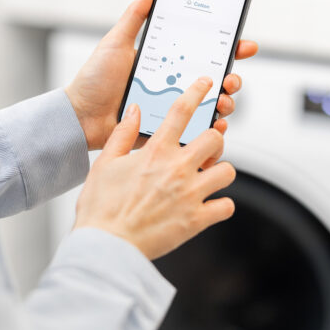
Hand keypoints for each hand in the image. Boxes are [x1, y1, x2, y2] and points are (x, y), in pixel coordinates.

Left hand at [65, 0, 258, 149]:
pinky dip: (212, 127)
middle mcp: (173, 83)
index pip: (204, 51)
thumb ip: (135, 16)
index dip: (229, 47)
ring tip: (224, 100)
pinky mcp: (168, 129)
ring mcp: (172, 107)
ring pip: (212, 104)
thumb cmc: (95, 80)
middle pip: (215, 78)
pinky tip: (215, 123)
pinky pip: (197, 130)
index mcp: (165, 61)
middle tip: (231, 77)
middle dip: (233, 76)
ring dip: (227, 101)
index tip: (244, 44)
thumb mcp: (116, 43)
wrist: (81, 117)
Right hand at [74, 77, 236, 259]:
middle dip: (215, 139)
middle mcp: (177, 168)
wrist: (105, 245)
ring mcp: (190, 194)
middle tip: (206, 148)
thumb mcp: (105, 163)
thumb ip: (123, 133)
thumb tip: (136, 109)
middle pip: (216, 138)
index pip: (181, 112)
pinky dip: (220, 205)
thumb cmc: (101, 207)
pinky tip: (210, 206)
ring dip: (220, 173)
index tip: (206, 85)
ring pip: (228, 171)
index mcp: (155, 152)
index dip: (197, 92)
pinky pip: (226, 206)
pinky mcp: (196, 220)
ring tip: (209, 178)